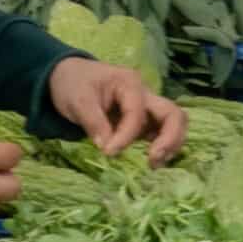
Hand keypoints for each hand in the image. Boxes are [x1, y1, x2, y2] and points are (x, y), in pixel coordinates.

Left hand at [48, 59, 187, 166]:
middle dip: (169, 139)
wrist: (68, 77)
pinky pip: (161, 133)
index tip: (108, 153)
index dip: (126, 137)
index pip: (137, 114)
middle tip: (152, 161)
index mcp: (129, 84)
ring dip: (170, 145)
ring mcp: (146, 108)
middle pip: (173, 114)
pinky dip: (163, 147)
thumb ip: (94, 123)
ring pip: (174, 124)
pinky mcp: (143, 122)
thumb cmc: (74, 84)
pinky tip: (151, 162)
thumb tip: (107, 149)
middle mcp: (145, 94)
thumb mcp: (78, 100)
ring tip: (154, 164)